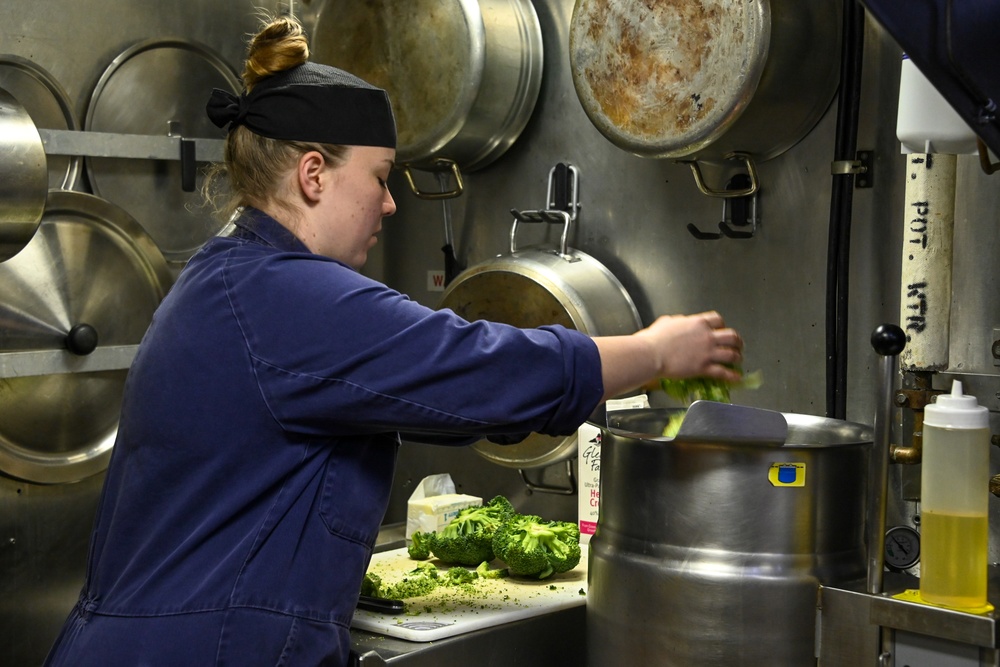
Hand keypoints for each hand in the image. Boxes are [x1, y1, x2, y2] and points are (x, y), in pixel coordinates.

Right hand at [595, 311, 743, 400]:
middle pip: (731, 336)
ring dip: (737, 357)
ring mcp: (707, 352)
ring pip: (731, 354)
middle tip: (737, 345)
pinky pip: (723, 372)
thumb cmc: (655, 338)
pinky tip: (736, 378)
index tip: (721, 330)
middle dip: (736, 341)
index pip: (718, 320)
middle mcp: (707, 336)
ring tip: (738, 360)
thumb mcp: (667, 321)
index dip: (722, 325)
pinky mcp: (703, 368)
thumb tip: (680, 322)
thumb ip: (679, 321)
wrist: (651, 354)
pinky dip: (732, 376)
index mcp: (698, 323)